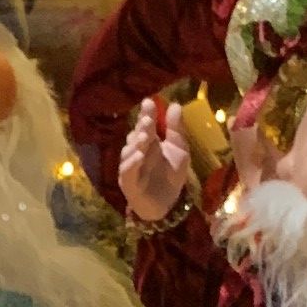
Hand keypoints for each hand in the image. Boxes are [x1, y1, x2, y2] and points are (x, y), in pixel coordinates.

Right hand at [116, 99, 193, 225]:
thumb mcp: (179, 150)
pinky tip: (139, 156)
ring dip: (136, 144)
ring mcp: (131, 166)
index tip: (149, 102)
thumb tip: (175, 104)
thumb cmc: (171, 175)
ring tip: (145, 137)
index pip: (145, 124)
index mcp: (149, 142)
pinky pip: (127, 171)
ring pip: (129, 152)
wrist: (168, 204)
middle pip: (136, 136)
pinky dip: (132, 163)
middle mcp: (137, 151)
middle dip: (142, 127)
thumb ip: (176, 129)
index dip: (146, 113)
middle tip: (148, 119)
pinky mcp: (128, 182)